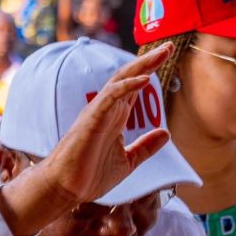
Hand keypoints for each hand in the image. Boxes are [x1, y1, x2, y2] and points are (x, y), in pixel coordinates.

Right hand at [43, 45, 171, 201]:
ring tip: (161, 54)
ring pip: (121, 80)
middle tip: (169, 46)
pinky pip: (110, 97)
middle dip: (149, 61)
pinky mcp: (92, 119)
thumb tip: (166, 133)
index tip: (167, 57)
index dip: (150, 71)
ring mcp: (99, 112)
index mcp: (116, 117)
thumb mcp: (128, 161)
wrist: (66, 188)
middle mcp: (108, 110)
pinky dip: (127, 86)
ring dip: (142, 66)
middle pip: (129, 77)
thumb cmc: (90, 175)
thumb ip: (146, 147)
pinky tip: (143, 79)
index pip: (134, 87)